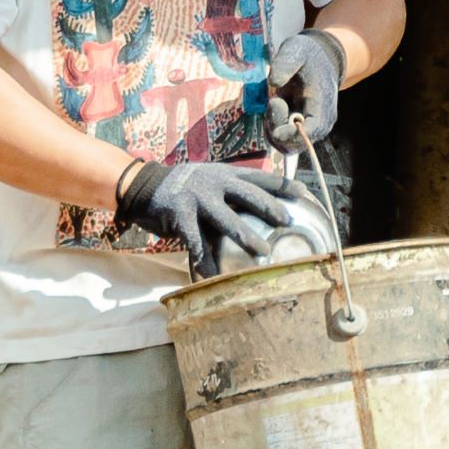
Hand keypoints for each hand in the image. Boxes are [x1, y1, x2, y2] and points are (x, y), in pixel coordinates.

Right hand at [113, 152, 324, 269]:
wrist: (143, 185)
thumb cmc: (184, 187)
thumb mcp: (210, 179)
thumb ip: (231, 192)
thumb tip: (263, 207)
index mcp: (225, 174)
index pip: (259, 178)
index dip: (282, 185)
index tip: (304, 194)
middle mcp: (214, 182)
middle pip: (248, 195)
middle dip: (270, 208)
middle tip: (288, 221)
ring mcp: (196, 198)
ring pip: (226, 219)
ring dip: (246, 237)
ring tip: (263, 252)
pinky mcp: (179, 215)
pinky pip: (196, 242)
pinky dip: (205, 260)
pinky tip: (213, 274)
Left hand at [254, 30, 348, 152]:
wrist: (320, 60)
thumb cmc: (308, 56)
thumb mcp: (297, 50)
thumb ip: (285, 62)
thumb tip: (274, 81)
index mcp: (322, 105)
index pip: (309, 132)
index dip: (289, 131)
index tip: (275, 105)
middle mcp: (320, 123)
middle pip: (295, 145)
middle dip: (276, 128)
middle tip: (274, 101)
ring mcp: (311, 129)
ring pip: (287, 146)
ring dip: (273, 129)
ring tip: (275, 103)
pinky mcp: (301, 130)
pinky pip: (284, 141)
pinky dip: (274, 129)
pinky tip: (274, 109)